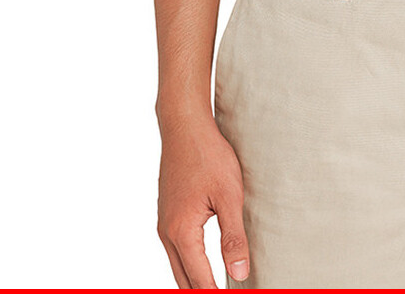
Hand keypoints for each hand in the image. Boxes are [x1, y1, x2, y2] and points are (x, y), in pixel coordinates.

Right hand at [157, 114, 249, 287]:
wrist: (184, 128)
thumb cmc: (208, 157)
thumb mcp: (229, 196)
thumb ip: (234, 237)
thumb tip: (240, 274)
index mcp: (182, 232)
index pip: (201, 281)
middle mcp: (167, 233)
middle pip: (184, 281)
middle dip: (203, 292)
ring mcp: (164, 223)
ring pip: (178, 267)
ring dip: (195, 282)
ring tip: (216, 288)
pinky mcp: (167, 214)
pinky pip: (176, 250)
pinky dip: (189, 265)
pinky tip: (203, 266)